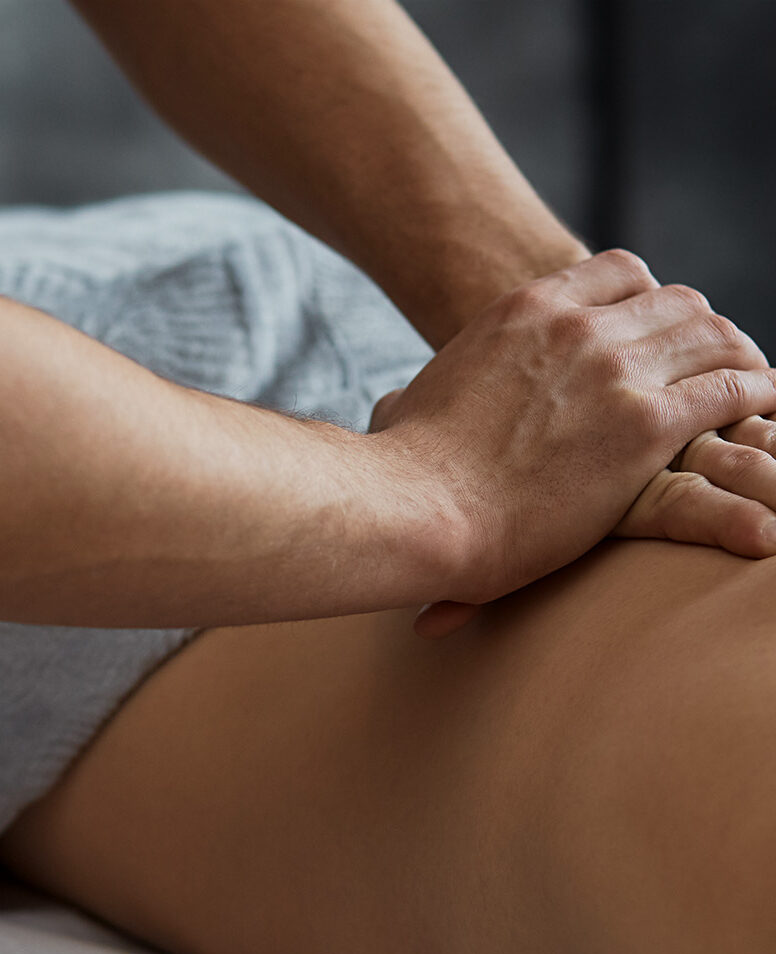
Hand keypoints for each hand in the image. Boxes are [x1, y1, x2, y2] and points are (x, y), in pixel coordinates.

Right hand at [367, 250, 775, 635]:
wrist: (416, 507)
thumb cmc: (405, 470)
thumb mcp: (408, 404)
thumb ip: (416, 392)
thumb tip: (390, 407)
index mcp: (523, 311)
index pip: (621, 271)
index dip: (650, 302)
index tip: (657, 336)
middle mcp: (575, 326)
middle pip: (678, 301)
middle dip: (701, 333)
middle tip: (711, 367)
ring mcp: (614, 371)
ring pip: (714, 337)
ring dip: (738, 361)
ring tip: (751, 389)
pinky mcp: (645, 426)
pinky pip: (732, 389)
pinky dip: (756, 396)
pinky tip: (761, 412)